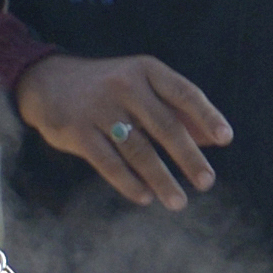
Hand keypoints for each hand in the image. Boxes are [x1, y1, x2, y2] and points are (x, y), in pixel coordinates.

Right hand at [13, 51, 232, 209]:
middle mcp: (124, 85)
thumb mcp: (141, 87)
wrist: (47, 82)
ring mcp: (99, 109)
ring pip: (138, 150)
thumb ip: (176, 109)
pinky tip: (145, 197)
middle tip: (206, 182)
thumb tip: (213, 139)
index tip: (225, 139)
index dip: (207, 116)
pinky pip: (109, 163)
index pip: (184, 93)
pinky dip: (129, 182)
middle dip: (188, 157)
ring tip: (178, 201)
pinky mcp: (77, 131)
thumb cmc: (107, 88)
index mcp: (146, 70)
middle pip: (165, 125)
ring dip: (161, 179)